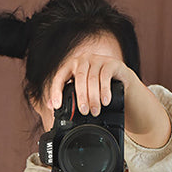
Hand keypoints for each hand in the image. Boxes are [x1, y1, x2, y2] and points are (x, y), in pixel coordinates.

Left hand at [47, 41, 170, 148]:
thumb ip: (67, 96)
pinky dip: (105, 90)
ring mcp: (98, 59)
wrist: (121, 83)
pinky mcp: (112, 63)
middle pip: (79, 78)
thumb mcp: (82, 92)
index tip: (57, 106)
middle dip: (81, 97)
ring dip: (94, 97)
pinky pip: (106, 76)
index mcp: (72, 66)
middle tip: (84, 112)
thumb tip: (49, 105)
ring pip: (93, 78)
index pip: (60, 77)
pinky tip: (105, 101)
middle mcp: (84, 60)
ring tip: (95, 111)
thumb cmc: (98, 88)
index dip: (56, 91)